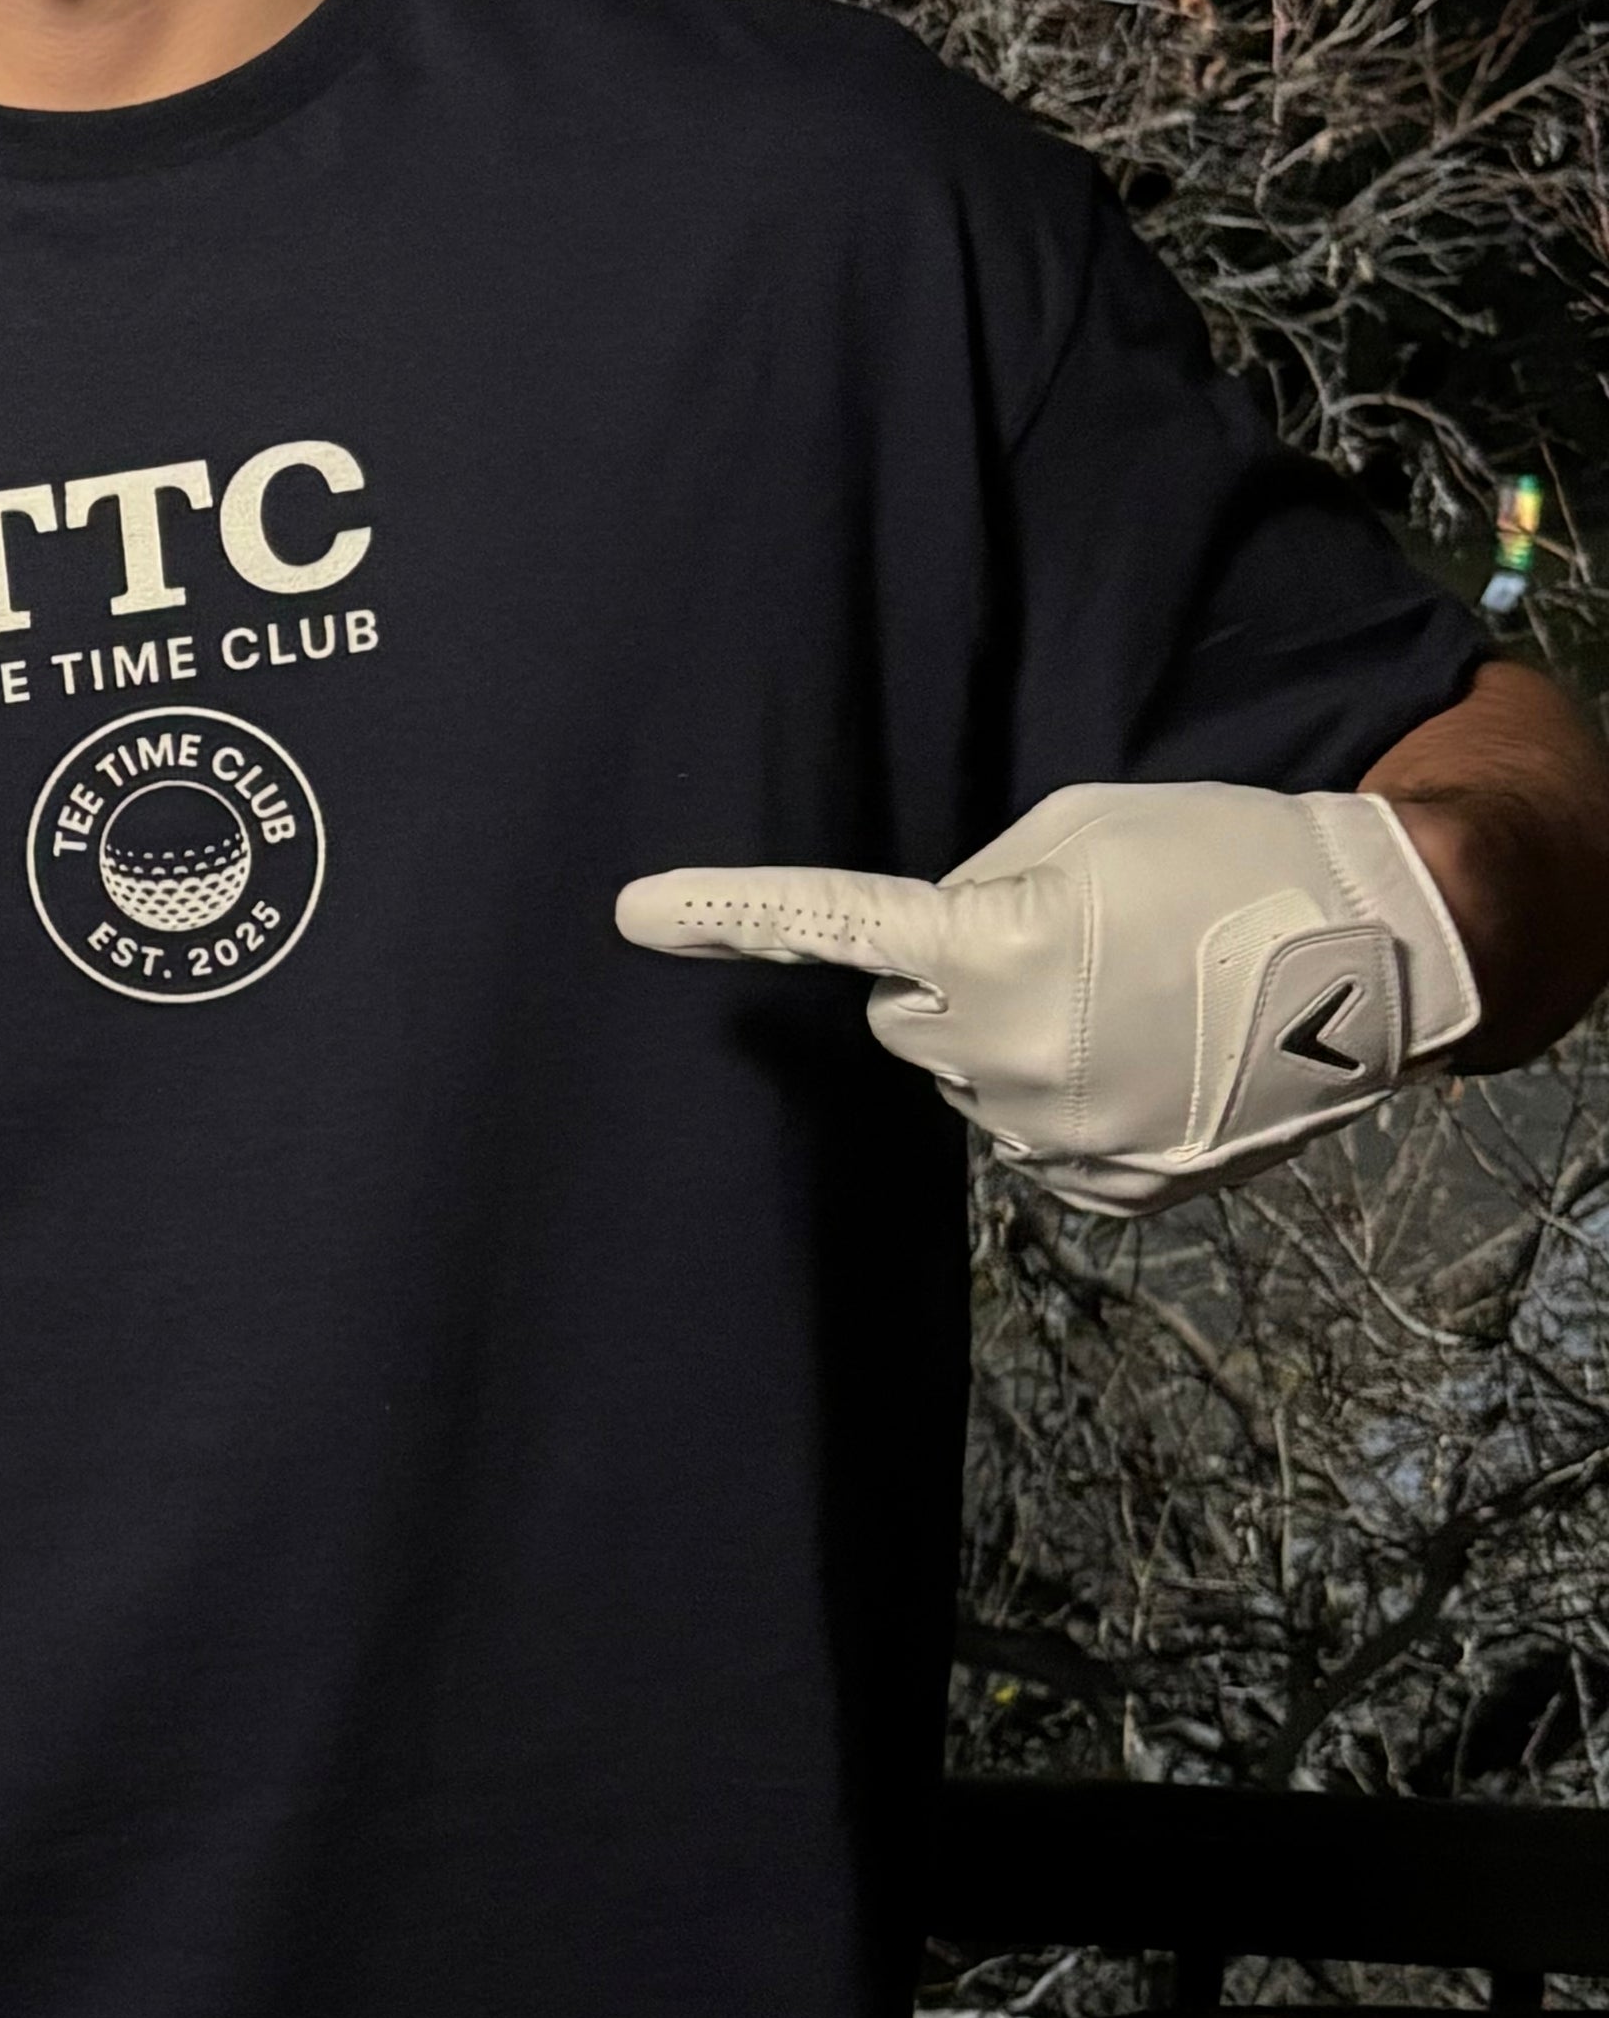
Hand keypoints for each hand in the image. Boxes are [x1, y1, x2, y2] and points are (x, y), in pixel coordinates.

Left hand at [615, 779, 1479, 1215]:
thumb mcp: (1084, 827)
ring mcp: (1059, 1138)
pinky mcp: (1109, 1190)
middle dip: (953, 984)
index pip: (837, 926)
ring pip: (975, 1081)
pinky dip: (1074, 1097)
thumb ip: (976, 885)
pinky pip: (1039, 1136)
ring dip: (1020, 1042)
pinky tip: (1155, 1054)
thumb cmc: (1230, 856)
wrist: (1383, 950)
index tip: (635, 913)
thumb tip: (929, 950)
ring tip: (1135, 995)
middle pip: (909, 1019)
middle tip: (1062, 943)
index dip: (728, 915)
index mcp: (996, 949)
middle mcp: (1009, 1058)